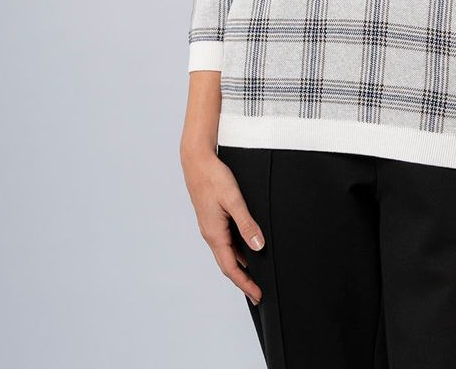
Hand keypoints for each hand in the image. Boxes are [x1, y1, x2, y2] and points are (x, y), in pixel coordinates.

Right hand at [181, 148, 265, 304]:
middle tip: (259, 292)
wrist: (197, 161)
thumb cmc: (213, 177)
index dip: (245, 283)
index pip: (230, 268)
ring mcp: (211, 227)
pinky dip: (236, 251)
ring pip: (226, 253)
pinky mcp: (212, 218)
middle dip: (243, 279)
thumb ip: (247, 224)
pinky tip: (246, 248)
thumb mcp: (234, 200)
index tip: (257, 296)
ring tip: (256, 275)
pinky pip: (225, 241)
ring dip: (240, 266)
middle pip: (228, 265)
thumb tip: (258, 247)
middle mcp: (211, 234)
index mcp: (215, 234)